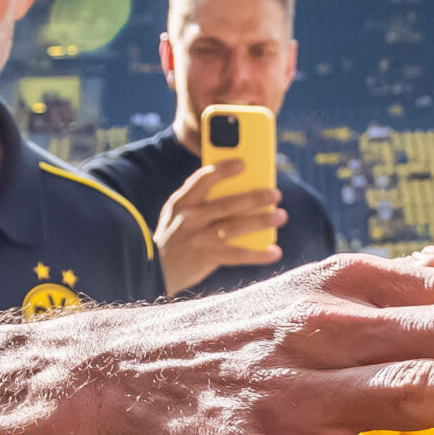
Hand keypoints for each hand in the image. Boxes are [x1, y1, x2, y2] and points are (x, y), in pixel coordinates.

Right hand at [157, 162, 287, 295]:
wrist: (152, 272)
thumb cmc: (174, 238)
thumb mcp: (177, 215)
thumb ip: (199, 203)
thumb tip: (240, 193)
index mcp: (181, 202)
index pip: (203, 179)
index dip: (224, 170)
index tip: (243, 163)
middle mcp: (189, 218)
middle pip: (227, 203)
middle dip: (254, 197)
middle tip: (275, 194)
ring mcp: (197, 238)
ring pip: (235, 226)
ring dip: (261, 220)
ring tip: (281, 215)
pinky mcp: (205, 257)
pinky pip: (237, 254)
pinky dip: (258, 254)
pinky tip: (274, 252)